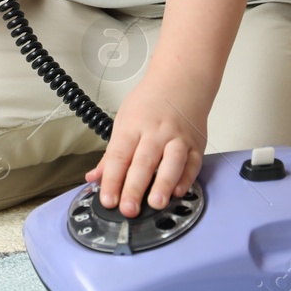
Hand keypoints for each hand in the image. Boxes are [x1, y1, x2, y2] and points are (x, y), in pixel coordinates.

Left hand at [83, 72, 207, 217]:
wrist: (181, 81)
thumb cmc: (150, 102)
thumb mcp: (123, 121)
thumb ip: (111, 154)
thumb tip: (94, 178)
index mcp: (132, 127)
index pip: (118, 156)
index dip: (112, 180)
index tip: (107, 199)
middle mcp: (156, 132)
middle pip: (143, 162)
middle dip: (134, 188)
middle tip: (128, 209)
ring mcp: (178, 138)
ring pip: (171, 162)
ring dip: (163, 184)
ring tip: (156, 204)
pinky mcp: (196, 144)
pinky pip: (192, 164)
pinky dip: (186, 179)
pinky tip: (178, 192)